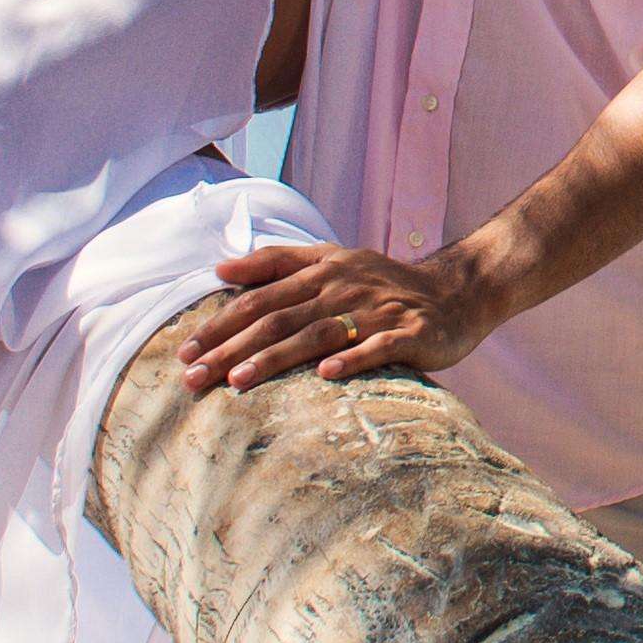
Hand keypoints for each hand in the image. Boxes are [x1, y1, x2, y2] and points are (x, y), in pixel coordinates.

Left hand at [182, 237, 510, 387]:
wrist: (457, 291)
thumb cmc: (383, 283)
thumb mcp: (331, 261)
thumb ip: (276, 262)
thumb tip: (219, 269)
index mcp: (321, 271)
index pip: (259, 298)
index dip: (219, 324)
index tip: (184, 351)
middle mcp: (344, 286)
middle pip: (278, 319)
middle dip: (232, 348)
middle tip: (193, 377)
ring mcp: (377, 309)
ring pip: (318, 334)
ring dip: (276, 358)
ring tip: (239, 381)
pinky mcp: (410, 332)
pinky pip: (378, 346)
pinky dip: (352, 358)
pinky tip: (326, 375)